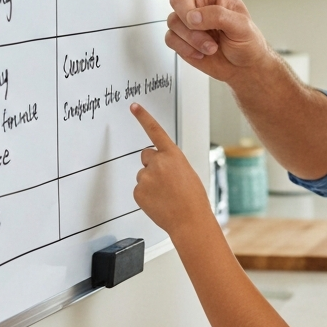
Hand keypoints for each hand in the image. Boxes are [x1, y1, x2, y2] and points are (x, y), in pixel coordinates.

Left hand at [131, 103, 212, 236]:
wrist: (189, 220)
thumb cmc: (193, 199)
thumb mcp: (187, 173)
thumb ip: (171, 164)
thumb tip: (159, 167)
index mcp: (173, 155)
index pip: (155, 131)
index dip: (144, 117)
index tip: (134, 106)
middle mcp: (157, 163)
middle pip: (146, 156)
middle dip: (153, 164)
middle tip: (166, 180)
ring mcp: (145, 177)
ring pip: (143, 174)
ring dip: (151, 182)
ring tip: (166, 195)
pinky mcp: (138, 192)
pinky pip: (139, 189)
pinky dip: (147, 195)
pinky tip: (159, 201)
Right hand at [142, 0, 270, 82]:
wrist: (244, 67)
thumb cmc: (248, 41)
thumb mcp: (241, 25)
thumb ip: (217, 16)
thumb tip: (193, 16)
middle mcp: (196, 1)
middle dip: (189, 17)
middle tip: (207, 31)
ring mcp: (187, 20)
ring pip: (172, 22)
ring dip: (192, 38)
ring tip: (211, 45)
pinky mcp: (181, 38)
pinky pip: (170, 39)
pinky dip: (186, 48)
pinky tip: (202, 52)